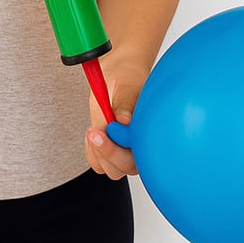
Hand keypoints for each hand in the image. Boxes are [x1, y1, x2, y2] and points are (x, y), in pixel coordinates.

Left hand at [84, 57, 146, 179]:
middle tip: (94, 131)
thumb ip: (125, 102)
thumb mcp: (127, 85)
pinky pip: (99, 164)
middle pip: (124, 167)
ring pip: (111, 169)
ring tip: (93, 130)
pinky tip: (93, 133)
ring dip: (99, 153)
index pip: (139, 156)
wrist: (118, 73)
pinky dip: (92, 152)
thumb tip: (124, 119)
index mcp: (151, 132)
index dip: (120, 148)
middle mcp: (140, 144)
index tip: (108, 127)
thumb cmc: (128, 77)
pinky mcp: (110, 147)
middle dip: (107, 152)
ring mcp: (124, 148)